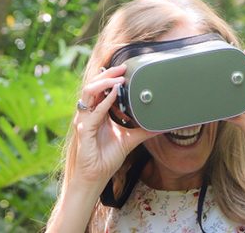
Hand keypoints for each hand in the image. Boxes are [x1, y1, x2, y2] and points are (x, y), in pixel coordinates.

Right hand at [71, 64, 156, 189]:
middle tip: (122, 68)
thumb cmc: (107, 158)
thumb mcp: (129, 140)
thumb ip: (143, 131)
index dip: (109, 77)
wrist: (96, 176)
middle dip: (107, 74)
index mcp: (96, 113)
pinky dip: (104, 102)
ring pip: (89, 93)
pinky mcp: (84, 130)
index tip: (124, 70)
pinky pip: (93, 112)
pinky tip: (114, 95)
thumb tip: (160, 125)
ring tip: (117, 79)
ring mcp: (84, 120)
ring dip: (103, 83)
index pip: (99, 89)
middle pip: (93, 86)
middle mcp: (88, 113)